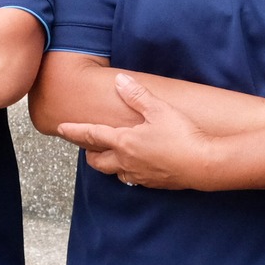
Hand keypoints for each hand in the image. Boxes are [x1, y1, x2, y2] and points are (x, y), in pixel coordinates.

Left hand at [56, 74, 219, 190]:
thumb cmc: (182, 135)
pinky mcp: (155, 183)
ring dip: (109, 164)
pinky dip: (129, 172)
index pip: (91, 135)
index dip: (74, 131)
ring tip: (111, 155)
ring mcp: (140, 175)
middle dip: (90, 153)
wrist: (205, 164)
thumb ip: (137, 95)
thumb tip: (120, 81)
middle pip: (98, 162)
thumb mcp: (159, 109)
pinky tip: (138, 166)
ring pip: (115, 173)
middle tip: (88, 145)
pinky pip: (134, 180)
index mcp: (124, 142)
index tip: (60, 128)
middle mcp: (127, 161)